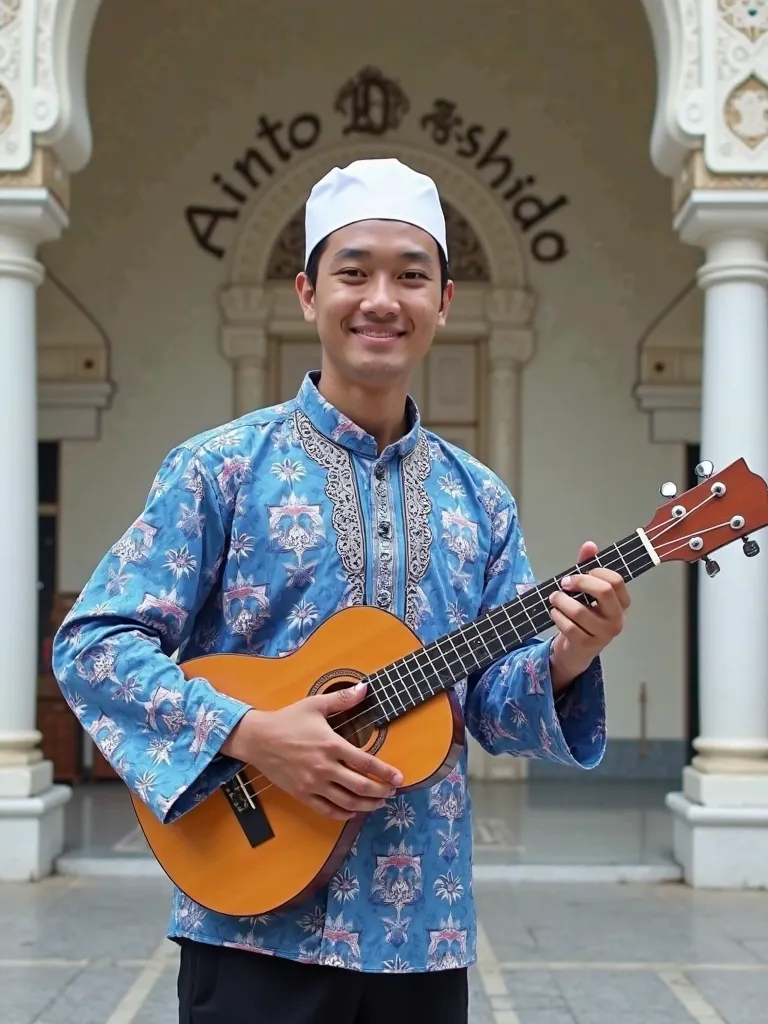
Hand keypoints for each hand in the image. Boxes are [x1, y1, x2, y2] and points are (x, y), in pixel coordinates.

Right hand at [220, 682, 402, 820]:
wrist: (258, 739)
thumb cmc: (288, 720)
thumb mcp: (315, 704)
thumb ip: (342, 699)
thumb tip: (365, 688)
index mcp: (332, 745)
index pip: (366, 762)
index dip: (386, 772)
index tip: (399, 778)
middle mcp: (325, 767)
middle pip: (360, 786)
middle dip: (380, 792)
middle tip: (391, 793)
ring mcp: (313, 784)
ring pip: (346, 802)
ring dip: (366, 805)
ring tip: (377, 804)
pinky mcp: (302, 794)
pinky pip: (326, 810)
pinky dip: (343, 814)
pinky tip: (352, 812)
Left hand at [548, 541, 629, 688]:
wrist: (575, 651)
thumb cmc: (583, 616)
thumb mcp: (586, 592)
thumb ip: (587, 568)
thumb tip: (589, 545)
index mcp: (621, 603)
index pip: (616, 580)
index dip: (594, 572)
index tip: (578, 574)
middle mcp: (618, 619)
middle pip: (604, 591)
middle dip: (580, 582)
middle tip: (563, 583)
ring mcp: (604, 635)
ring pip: (580, 610)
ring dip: (561, 601)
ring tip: (554, 598)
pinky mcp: (587, 646)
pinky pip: (569, 627)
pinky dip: (557, 616)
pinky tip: (554, 613)